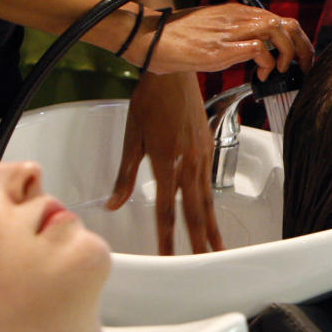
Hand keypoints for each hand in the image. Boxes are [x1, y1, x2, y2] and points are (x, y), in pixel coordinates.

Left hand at [107, 72, 223, 254]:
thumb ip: (125, 175)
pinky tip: (212, 215)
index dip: (166, 237)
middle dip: (198, 241)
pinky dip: (213, 204)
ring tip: (217, 248)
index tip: (168, 257)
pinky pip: (210, 183)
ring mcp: (202, 155)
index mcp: (166, 161)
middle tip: (204, 263)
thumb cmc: (149, 98)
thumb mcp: (131, 137)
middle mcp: (188, 162)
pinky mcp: (208, 147)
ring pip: (208, 200)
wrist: (174, 69)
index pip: (166, 210)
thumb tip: (114, 203)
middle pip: (194, 211)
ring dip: (212, 227)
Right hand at [129, 5, 313, 77]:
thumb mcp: (214, 32)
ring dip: (287, 53)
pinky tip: (261, 75)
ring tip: (281, 70)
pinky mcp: (224, 46)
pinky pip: (259, 49)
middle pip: (286, 23)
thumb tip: (254, 51)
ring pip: (278, 30)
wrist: (154, 39)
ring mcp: (232, 30)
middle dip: (302, 47)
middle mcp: (239, 17)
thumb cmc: (178, 38)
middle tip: (303, 67)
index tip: (298, 57)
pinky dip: (267, 63)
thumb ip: (235, 37)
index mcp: (238, 13)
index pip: (278, 19)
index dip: (295, 39)